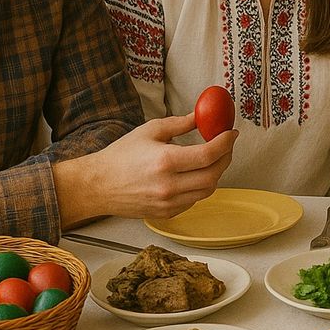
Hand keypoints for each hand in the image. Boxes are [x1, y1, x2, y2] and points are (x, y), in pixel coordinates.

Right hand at [54, 113, 236, 226]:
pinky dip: (201, 186)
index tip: (231, 133)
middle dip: (226, 158)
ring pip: (207, 190)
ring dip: (216, 173)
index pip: (208, 154)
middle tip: (226, 145)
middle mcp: (169, 185)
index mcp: (165, 161)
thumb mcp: (150, 130)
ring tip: (213, 158)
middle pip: (214, 174)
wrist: (98, 186)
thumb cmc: (120, 157)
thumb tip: (202, 116)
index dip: (225, 142)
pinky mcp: (167, 213)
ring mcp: (168, 203)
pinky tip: (195, 174)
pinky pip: (194, 200)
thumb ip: (180, 123)